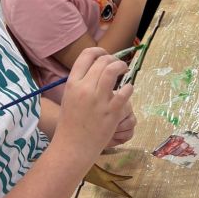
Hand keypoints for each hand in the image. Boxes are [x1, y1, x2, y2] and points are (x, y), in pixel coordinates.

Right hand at [55, 49, 134, 166]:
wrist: (72, 146)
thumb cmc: (70, 123)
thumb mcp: (69, 97)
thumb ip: (80, 82)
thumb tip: (95, 68)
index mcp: (72, 84)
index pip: (86, 55)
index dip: (99, 51)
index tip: (105, 55)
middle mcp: (84, 89)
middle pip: (102, 61)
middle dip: (113, 59)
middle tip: (118, 65)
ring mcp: (98, 100)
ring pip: (112, 70)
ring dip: (121, 66)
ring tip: (125, 70)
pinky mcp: (111, 112)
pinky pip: (124, 92)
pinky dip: (129, 87)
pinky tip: (128, 89)